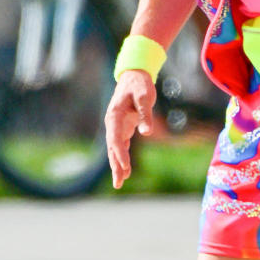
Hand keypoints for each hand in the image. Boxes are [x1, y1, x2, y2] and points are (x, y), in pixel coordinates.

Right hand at [105, 70, 155, 189]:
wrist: (134, 76)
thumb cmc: (140, 85)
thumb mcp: (144, 97)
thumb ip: (145, 114)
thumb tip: (146, 133)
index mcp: (114, 115)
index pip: (115, 138)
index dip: (120, 154)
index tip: (126, 167)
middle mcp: (112, 123)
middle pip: (112, 148)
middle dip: (116, 166)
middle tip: (119, 183)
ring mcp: (116, 126)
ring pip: (115, 149)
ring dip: (117, 165)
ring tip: (119, 183)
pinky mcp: (123, 127)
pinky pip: (121, 145)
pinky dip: (122, 157)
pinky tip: (125, 170)